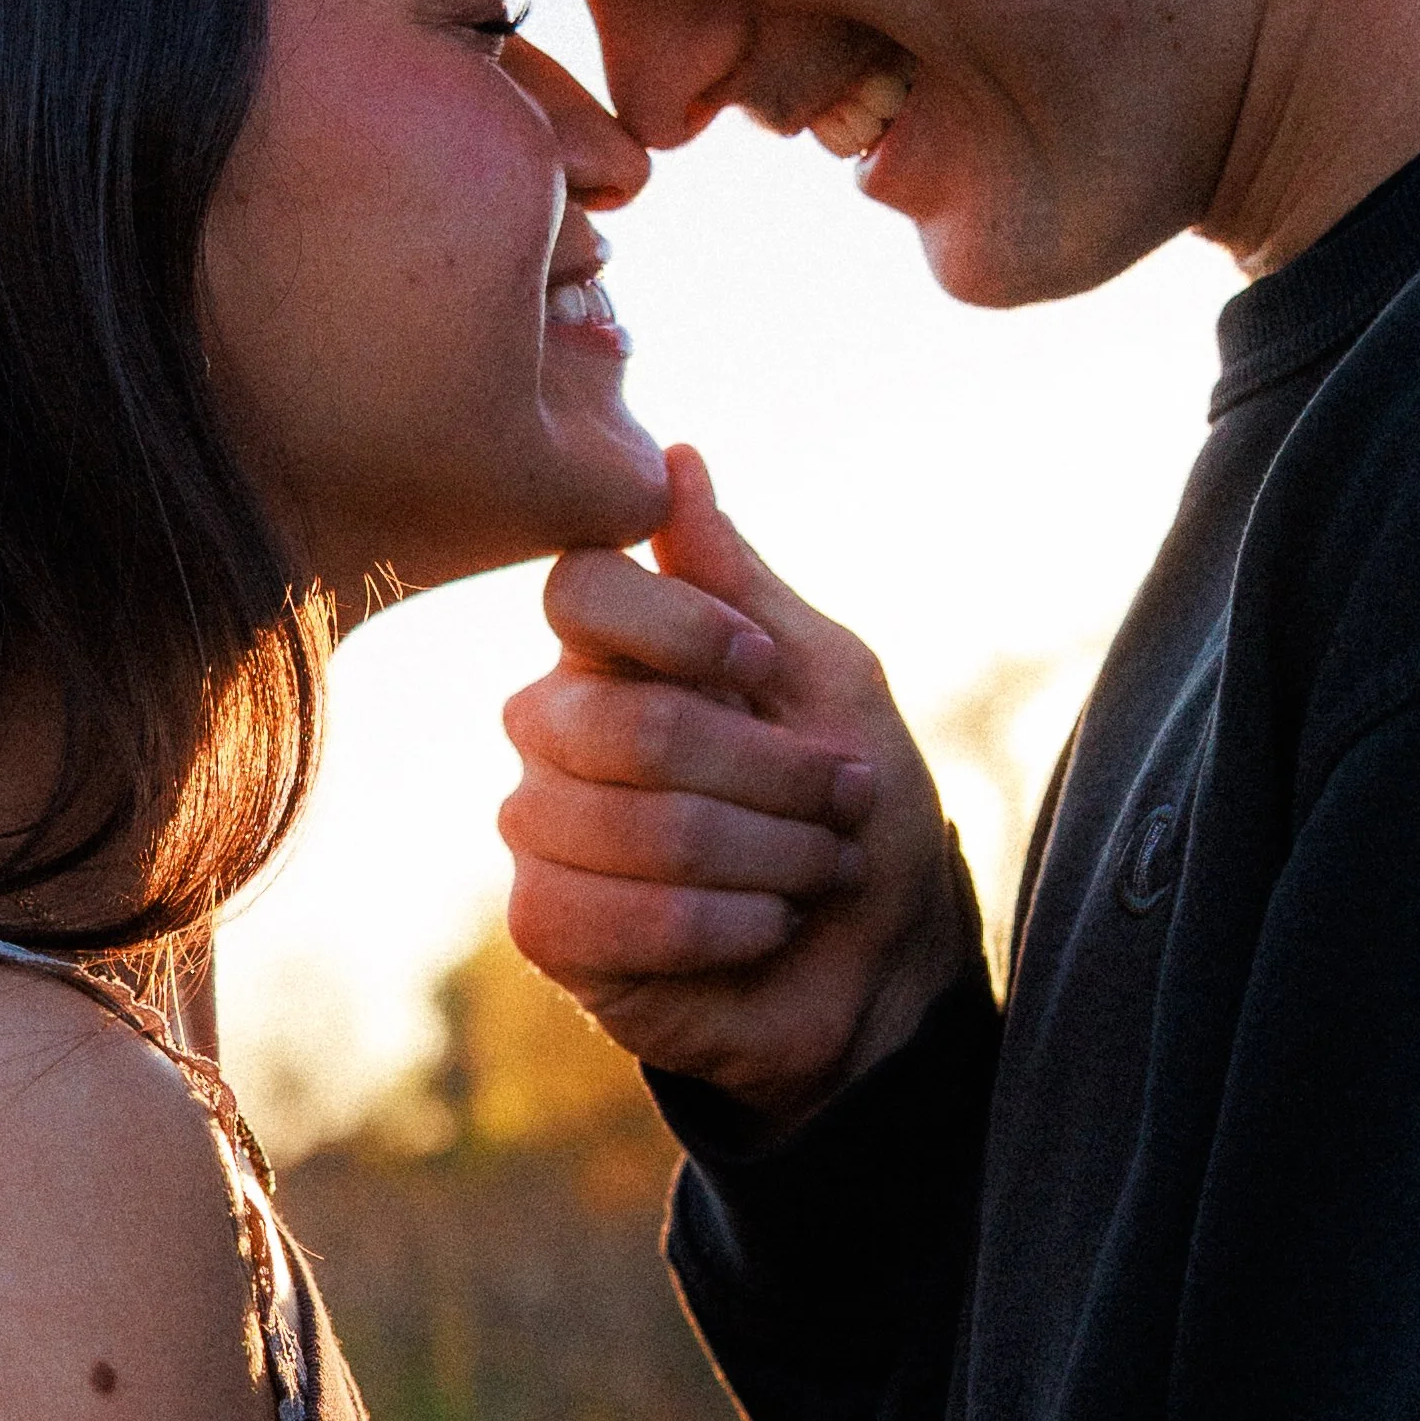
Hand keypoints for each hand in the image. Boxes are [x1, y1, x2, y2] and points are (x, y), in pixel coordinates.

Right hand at [500, 446, 980, 1125]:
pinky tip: (767, 925)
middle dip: (773, 774)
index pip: (581, 587)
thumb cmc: (857, 808)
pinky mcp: (545, 924)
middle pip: (627, 722)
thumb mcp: (826, 675)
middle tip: (844, 799)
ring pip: (638, 825)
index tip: (764, 665)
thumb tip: (676, 457)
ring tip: (817, 869)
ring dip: (770, 856)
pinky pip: (617, 915)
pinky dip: (728, 925)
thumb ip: (740, 580)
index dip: (680, 626)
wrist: (878, 963)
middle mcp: (558, 725)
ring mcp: (541, 825)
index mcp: (616, 647)